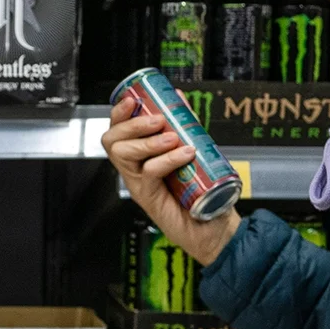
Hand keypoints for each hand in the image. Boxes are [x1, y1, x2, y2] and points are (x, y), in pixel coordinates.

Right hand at [101, 96, 240, 266]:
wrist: (216, 229)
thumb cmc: (204, 195)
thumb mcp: (194, 153)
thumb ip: (185, 127)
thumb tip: (179, 98)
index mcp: (139, 158)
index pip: (116, 131)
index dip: (118, 114)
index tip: (133, 100)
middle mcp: (134, 171)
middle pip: (112, 141)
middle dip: (132, 124)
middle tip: (158, 120)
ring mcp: (140, 186)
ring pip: (124, 155)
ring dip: (147, 141)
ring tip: (172, 137)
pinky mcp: (150, 199)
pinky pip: (149, 172)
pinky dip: (167, 159)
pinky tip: (185, 153)